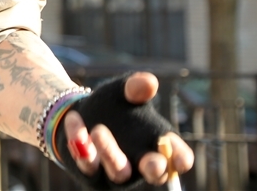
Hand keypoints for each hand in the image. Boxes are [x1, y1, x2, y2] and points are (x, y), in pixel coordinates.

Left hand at [62, 72, 193, 186]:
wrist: (80, 111)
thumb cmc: (111, 104)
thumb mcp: (122, 91)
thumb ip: (136, 87)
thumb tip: (149, 82)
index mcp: (157, 144)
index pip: (177, 157)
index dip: (181, 158)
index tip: (180, 158)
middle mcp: (141, 163)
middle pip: (155, 173)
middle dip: (155, 169)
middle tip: (152, 163)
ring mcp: (117, 172)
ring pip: (119, 172)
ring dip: (110, 152)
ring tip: (98, 129)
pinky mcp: (92, 174)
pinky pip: (88, 164)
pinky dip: (80, 142)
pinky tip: (75, 121)